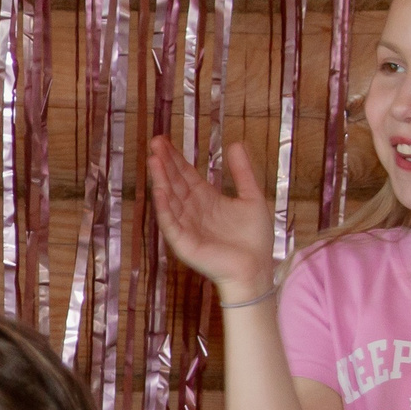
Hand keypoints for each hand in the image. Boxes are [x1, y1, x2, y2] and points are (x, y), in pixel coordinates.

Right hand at [147, 137, 276, 299]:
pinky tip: (160, 191)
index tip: (164, 141)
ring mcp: (186, 226)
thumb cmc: (255, 239)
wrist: (256, 269)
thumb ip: (242, 172)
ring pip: (170, 199)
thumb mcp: (251, 198)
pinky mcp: (184, 243)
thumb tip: (236, 143)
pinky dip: (164, 207)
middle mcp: (192, 211)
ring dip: (161, 180)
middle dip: (165, 164)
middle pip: (175, 183)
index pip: (186, 175)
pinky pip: (171, 223)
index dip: (175, 158)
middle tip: (155, 142)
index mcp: (206, 200)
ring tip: (154, 160)